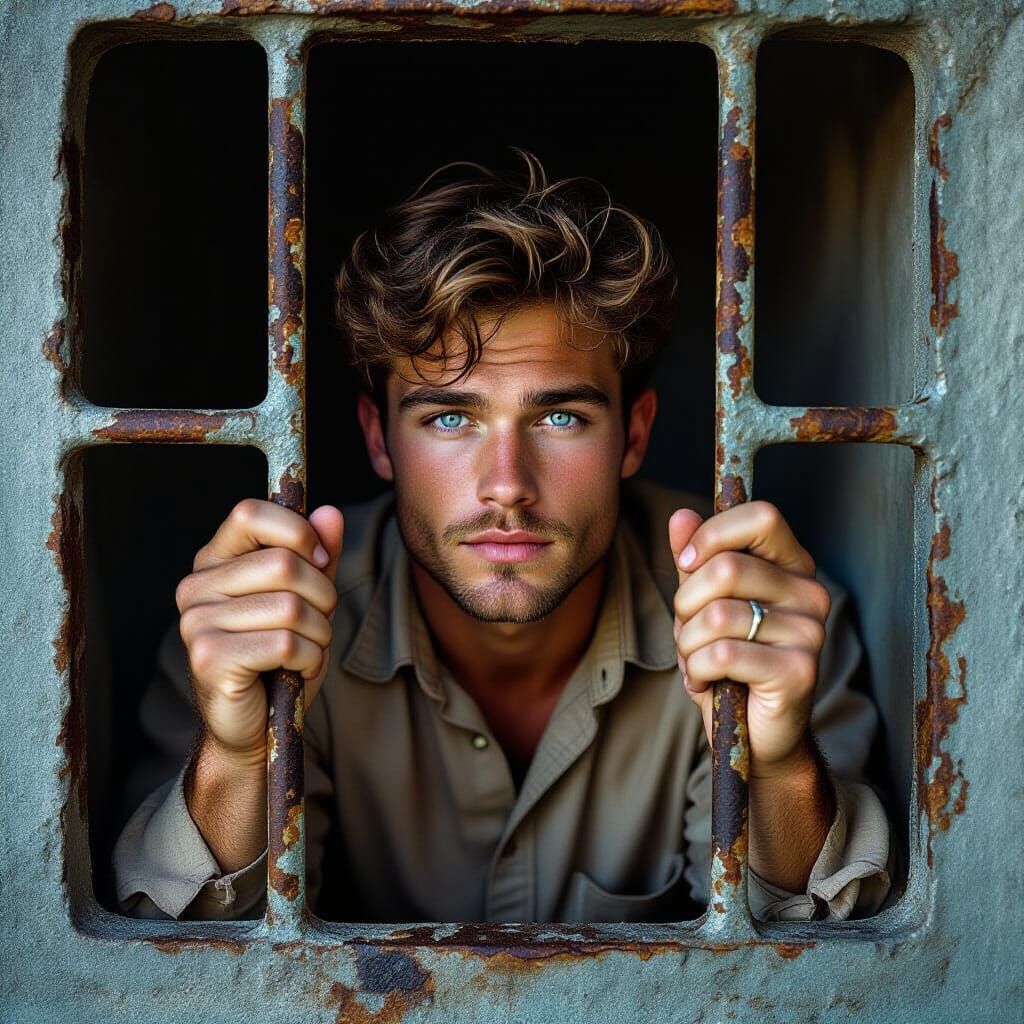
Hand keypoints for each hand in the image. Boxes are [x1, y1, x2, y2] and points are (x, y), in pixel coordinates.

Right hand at [175, 499, 343, 764]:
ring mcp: (196, 622)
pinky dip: (310, 659)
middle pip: (283, 563)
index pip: (250, 513)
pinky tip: (297, 670)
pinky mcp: (208, 658)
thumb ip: (317, 556)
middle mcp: (196, 587)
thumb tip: (328, 513)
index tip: (319, 560)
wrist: (255, 727)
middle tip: (318, 621)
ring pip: (291, 606)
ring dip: (319, 632)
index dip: (297, 531)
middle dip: (322, 595)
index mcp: (214, 561)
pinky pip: (285, 643)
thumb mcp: (307, 600)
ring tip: (307, 650)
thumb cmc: (280, 659)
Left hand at [668, 501, 830, 775]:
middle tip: (689, 631)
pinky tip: (707, 683)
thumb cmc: (729, 661)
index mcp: (791, 566)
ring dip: (688, 644)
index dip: (713, 534)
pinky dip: (697, 671)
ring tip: (698, 662)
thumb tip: (681, 516)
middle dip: (686, 604)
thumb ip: (695, 559)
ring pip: (717, 616)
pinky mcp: (800, 671)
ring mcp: (810, 632)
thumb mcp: (703, 603)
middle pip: (727, 569)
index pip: (761, 516)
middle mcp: (810, 593)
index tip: (687, 562)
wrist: (756, 733)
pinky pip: (723, 654)